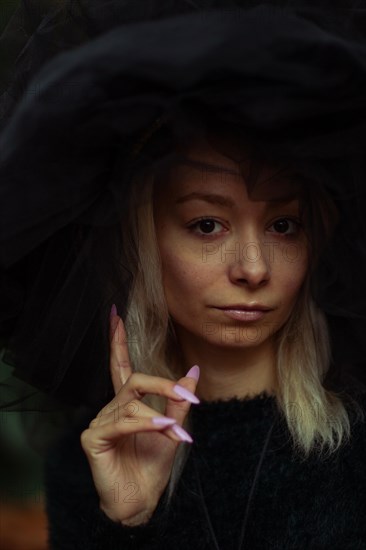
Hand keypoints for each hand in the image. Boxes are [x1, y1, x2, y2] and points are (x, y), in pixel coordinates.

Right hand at [80, 305, 199, 524]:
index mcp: (127, 403)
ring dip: (161, 415)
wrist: (140, 501)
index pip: (120, 365)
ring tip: (178, 433)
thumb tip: (193, 371)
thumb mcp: (172, 429)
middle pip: (134, 380)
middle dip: (162, 385)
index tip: (115, 314)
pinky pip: (123, 421)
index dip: (117, 340)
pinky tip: (162, 430)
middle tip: (188, 398)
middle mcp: (111, 407)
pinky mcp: (93, 437)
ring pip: (133, 402)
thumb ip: (178, 401)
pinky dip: (146, 424)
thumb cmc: (152, 465)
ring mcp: (100, 421)